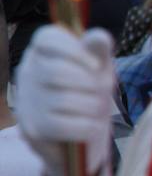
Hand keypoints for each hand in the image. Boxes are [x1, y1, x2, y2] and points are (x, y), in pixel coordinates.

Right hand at [17, 26, 113, 175]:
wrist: (84, 139)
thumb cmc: (90, 96)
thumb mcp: (100, 71)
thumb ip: (99, 53)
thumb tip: (100, 36)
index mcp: (42, 53)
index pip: (47, 38)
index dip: (74, 50)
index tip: (96, 66)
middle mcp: (27, 73)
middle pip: (57, 71)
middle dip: (89, 85)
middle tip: (99, 94)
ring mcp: (26, 102)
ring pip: (63, 100)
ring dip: (92, 108)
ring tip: (94, 111)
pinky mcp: (33, 129)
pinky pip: (64, 125)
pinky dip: (87, 128)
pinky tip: (90, 128)